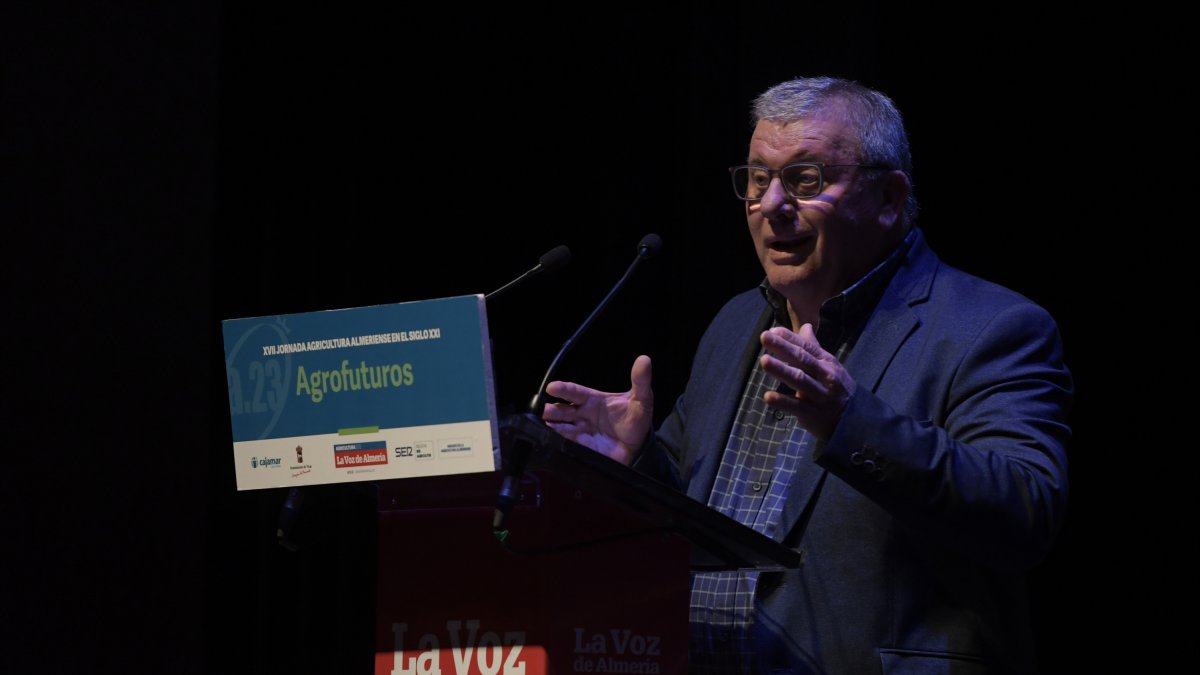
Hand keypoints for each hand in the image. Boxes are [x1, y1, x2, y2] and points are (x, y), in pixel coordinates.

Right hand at [541, 355, 653, 465]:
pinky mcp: (581, 447)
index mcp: (592, 400)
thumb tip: (644, 359)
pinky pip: (566, 443)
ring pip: (560, 426)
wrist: (638, 447)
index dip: (564, 389)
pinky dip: (558, 442)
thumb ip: (640, 381)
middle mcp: (582, 414)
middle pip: (561, 410)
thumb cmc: (635, 419)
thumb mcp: (641, 399)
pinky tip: (551, 440)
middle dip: (551, 409)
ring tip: (543, 425)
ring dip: (551, 426)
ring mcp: (580, 431)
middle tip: (542, 410)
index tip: (552, 387)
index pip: (575, 392)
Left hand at [760, 324, 855, 439]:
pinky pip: (796, 406)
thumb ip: (814, 347)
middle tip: (764, 337)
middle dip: (783, 348)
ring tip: (764, 361)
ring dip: (781, 370)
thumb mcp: (829, 365)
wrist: (854, 418)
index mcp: (827, 362)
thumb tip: (806, 326)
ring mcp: (819, 395)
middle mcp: (825, 376)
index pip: (806, 347)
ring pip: (799, 380)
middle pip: (802, 360)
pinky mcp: (812, 413)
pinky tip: (768, 396)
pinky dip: (782, 401)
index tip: (772, 330)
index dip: (790, 338)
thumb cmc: (836, 387)